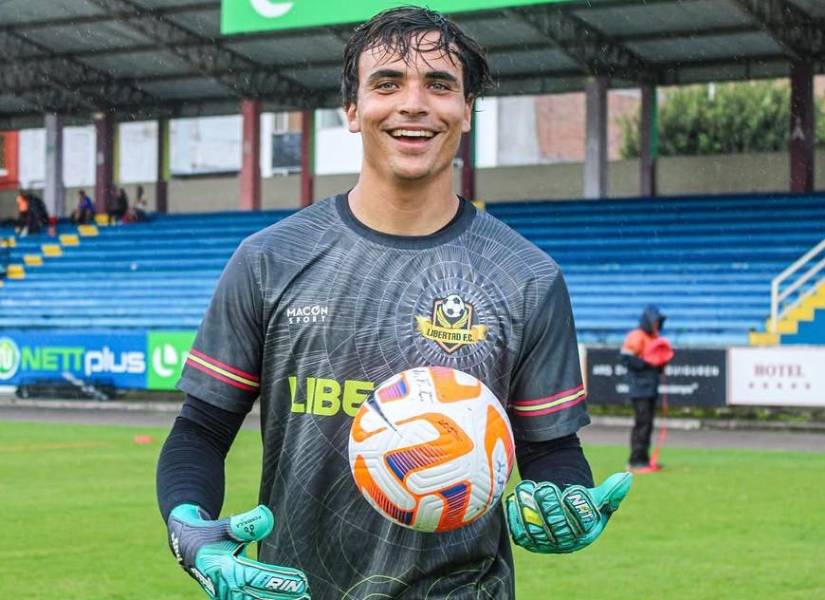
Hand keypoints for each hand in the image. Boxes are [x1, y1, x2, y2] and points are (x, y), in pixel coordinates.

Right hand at [167, 504, 309, 598]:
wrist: (189, 549)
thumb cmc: (211, 534)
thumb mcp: (224, 526)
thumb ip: (245, 523)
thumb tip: (267, 517)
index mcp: (225, 569)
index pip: (257, 578)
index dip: (279, 582)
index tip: (301, 583)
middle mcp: (226, 587)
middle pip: (258, 597)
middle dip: (282, 597)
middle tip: (306, 595)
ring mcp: (226, 596)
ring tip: (301, 599)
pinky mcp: (229, 599)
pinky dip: (265, 599)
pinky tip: (284, 599)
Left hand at [505, 472, 631, 553]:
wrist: (560, 510)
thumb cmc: (583, 503)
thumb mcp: (599, 497)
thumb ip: (612, 489)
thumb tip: (627, 477)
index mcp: (586, 534)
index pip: (580, 524)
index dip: (572, 507)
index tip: (567, 490)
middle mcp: (566, 543)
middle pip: (556, 527)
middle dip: (549, 505)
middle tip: (545, 487)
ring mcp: (546, 544)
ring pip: (536, 530)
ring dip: (530, 508)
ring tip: (529, 489)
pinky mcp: (528, 540)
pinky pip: (519, 532)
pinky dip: (515, 515)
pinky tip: (515, 499)